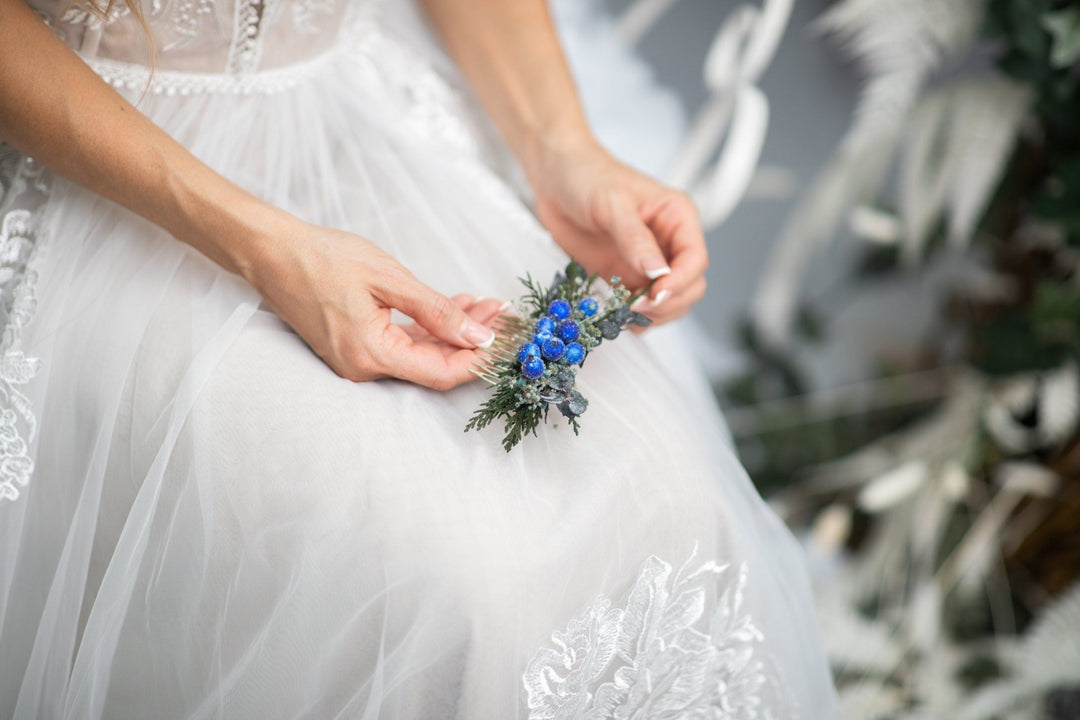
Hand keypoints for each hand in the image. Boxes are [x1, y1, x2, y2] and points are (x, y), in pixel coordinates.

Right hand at [247, 220, 502, 388]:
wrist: (273, 251)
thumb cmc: (325, 258)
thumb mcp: (390, 279)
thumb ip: (437, 311)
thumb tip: (479, 337)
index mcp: (371, 355)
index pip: (441, 373)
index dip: (478, 359)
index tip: (506, 337)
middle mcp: (363, 368)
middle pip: (434, 365)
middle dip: (473, 340)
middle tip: (502, 312)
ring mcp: (357, 361)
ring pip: (421, 354)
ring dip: (454, 331)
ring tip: (485, 305)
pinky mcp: (355, 348)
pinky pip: (402, 344)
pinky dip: (430, 328)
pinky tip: (455, 307)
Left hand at [527, 136, 708, 327]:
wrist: (555, 178)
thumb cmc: (586, 176)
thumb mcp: (611, 203)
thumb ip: (634, 238)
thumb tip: (656, 271)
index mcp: (677, 217)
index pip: (695, 259)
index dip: (680, 282)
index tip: (655, 294)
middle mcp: (668, 242)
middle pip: (690, 286)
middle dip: (668, 303)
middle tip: (636, 308)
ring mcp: (647, 263)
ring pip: (668, 302)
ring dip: (652, 316)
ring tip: (624, 315)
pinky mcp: (625, 276)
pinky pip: (640, 306)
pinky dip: (633, 318)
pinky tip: (617, 317)